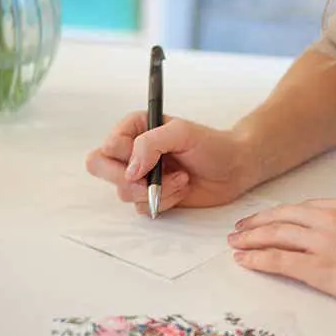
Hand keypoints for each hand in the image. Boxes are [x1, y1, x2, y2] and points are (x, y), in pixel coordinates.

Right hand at [85, 111, 257, 214]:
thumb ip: (150, 143)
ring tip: (181, 179)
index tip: (148, 161)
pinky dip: (163, 202)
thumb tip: (130, 169)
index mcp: (134, 128)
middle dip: (127, 180)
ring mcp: (140, 175)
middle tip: (150, 180)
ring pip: (122, 192)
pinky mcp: (150, 195)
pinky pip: (140, 207)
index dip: (124, 157)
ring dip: (155, 190)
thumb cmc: (211, 145)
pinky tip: (181, 190)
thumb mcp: (182, 133)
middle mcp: (132, 151)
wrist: (234, 168)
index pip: (108, 145)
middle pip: (101, 168)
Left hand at [228, 198, 335, 320]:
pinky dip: (258, 259)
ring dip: (250, 239)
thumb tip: (334, 234)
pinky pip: (280, 261)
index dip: (277, 214)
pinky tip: (246, 261)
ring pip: (275, 235)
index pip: (300, 207)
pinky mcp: (322, 269)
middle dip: (256, 223)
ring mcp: (325, 243)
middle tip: (239, 230)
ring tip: (235, 244)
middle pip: (281, 217)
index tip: (264, 219)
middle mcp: (331, 219)